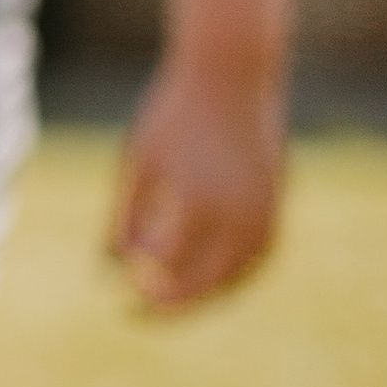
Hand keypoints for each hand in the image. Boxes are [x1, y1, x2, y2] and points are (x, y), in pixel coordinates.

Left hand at [109, 54, 284, 310]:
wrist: (232, 73)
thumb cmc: (173, 113)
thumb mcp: (138, 162)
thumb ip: (124, 217)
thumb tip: (109, 268)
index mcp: (197, 202)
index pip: (167, 269)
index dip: (141, 286)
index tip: (120, 291)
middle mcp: (237, 213)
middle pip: (204, 284)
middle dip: (170, 307)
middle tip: (136, 314)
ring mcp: (264, 210)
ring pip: (237, 278)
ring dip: (204, 298)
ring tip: (170, 302)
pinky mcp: (278, 203)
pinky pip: (258, 258)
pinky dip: (232, 277)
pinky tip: (205, 281)